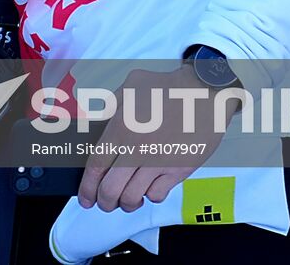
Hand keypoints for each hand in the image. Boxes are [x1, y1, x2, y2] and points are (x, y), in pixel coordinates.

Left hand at [77, 65, 233, 212]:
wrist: (205, 92)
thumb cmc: (167, 87)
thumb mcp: (129, 87)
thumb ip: (110, 108)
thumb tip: (94, 127)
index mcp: (121, 127)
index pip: (96, 167)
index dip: (87, 187)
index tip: (84, 197)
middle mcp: (138, 148)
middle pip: (110, 189)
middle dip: (103, 202)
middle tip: (103, 203)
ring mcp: (159, 162)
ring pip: (133, 197)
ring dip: (126, 203)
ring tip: (127, 198)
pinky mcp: (179, 170)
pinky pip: (157, 195)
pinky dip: (150, 195)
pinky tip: (150, 186)